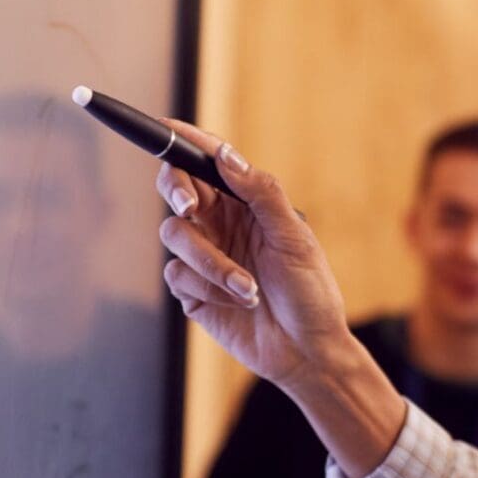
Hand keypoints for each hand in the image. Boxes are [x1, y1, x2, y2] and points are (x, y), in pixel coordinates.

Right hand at [152, 123, 351, 396]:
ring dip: (211, 263)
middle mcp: (220, 223)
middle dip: (178, 191)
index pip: (207, 161)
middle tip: (191, 207)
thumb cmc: (310, 292)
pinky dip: (208, 288)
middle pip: (176, 188)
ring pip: (174, 234)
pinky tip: (238, 303)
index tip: (167, 127)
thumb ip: (261, 193)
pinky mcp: (192, 289)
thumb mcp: (295, 238)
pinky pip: (177, 274)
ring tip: (248, 288)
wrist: (307, 350)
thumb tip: (226, 155)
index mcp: (246, 202)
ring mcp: (203, 255)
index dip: (183, 141)